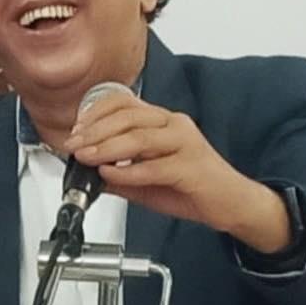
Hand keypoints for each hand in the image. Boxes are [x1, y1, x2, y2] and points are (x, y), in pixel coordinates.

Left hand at [64, 92, 291, 252]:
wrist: (231, 203)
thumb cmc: (191, 185)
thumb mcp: (147, 178)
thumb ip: (119, 173)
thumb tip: (87, 173)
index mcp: (162, 120)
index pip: (125, 102)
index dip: (97, 112)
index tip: (77, 129)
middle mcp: (174, 124)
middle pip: (129, 117)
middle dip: (96, 131)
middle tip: (74, 145)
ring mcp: (185, 143)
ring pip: (140, 137)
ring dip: (107, 147)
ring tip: (86, 157)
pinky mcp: (192, 166)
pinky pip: (156, 165)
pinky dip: (129, 170)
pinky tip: (111, 174)